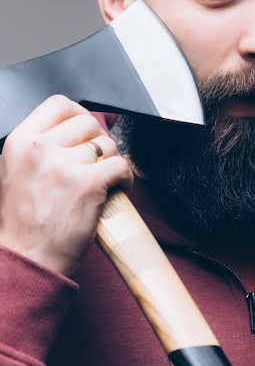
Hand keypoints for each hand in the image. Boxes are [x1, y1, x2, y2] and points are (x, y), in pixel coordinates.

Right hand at [0, 95, 132, 275]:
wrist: (29, 260)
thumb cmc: (25, 222)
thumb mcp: (17, 171)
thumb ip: (40, 146)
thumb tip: (74, 129)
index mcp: (20, 141)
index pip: (59, 104)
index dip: (78, 115)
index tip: (86, 130)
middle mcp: (40, 148)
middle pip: (88, 123)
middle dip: (98, 141)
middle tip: (98, 161)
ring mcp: (65, 165)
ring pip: (107, 145)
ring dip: (111, 161)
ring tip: (105, 179)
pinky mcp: (89, 183)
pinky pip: (121, 165)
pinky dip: (126, 176)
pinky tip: (118, 187)